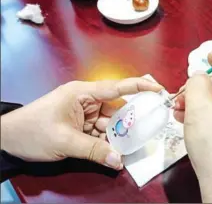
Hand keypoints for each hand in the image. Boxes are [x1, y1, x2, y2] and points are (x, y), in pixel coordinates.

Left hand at [1, 78, 162, 169]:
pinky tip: (112, 152)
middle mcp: (86, 101)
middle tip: (144, 133)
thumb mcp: (64, 141)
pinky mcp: (81, 125)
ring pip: (109, 123)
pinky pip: (100, 132)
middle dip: (128, 122)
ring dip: (116, 136)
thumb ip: (94, 150)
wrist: (8, 139)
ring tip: (128, 147)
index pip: (116, 87)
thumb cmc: (32, 131)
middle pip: (116, 109)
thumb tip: (119, 161)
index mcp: (82, 93)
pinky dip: (106, 142)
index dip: (139, 87)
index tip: (158, 89)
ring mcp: (84, 113)